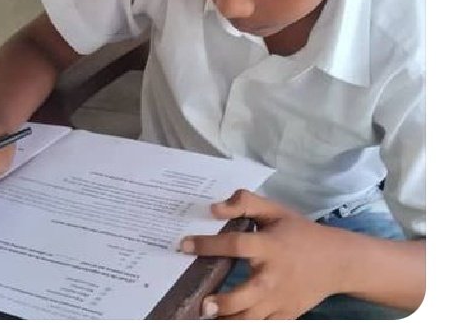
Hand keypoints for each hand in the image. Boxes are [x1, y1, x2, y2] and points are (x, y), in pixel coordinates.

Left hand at [180, 189, 346, 318]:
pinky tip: (228, 321)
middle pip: (244, 296)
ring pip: (251, 318)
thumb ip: (245, 203)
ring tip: (209, 316)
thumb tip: (214, 208)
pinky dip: (246, 324)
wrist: (338, 262)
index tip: (184, 245)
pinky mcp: (287, 314)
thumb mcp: (276, 211)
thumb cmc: (300, 234)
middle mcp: (273, 277)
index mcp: (270, 247)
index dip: (207, 244)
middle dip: (222, 303)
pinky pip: (264, 325)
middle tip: (202, 304)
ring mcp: (280, 300)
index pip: (235, 245)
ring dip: (228, 319)